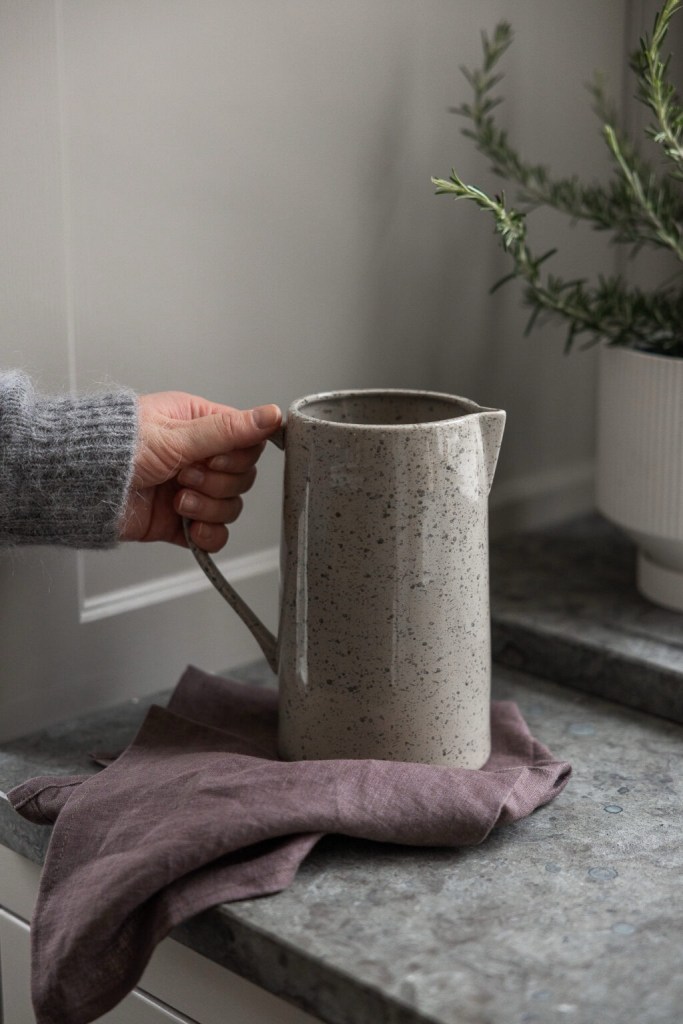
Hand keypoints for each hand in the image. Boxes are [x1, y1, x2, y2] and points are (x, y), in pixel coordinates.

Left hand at [121, 391, 280, 551]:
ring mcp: (189, 490)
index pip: (247, 443)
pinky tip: (189, 525)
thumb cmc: (112, 447)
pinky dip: (206, 534)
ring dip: (208, 507)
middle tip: (185, 476)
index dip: (236, 457)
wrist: (77, 485)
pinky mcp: (178, 521)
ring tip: (177, 499)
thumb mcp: (177, 435)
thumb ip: (228, 430)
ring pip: (230, 506)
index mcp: (198, 424)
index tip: (211, 458)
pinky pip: (214, 534)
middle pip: (242, 477)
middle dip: (217, 483)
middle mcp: (196, 456)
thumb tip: (270, 415)